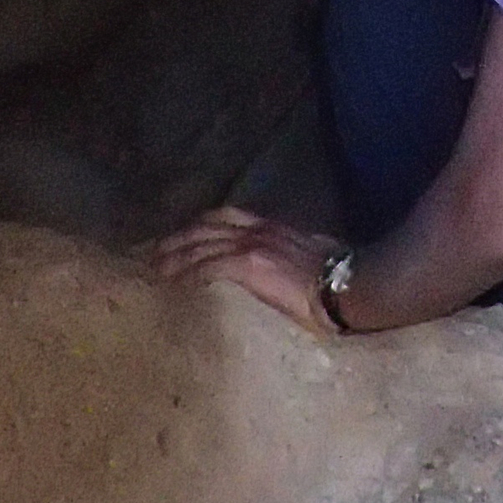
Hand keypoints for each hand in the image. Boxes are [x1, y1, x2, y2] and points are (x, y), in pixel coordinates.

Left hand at [151, 207, 344, 338]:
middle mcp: (257, 231)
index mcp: (271, 228)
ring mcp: (252, 246)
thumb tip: (287, 266)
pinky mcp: (250, 266)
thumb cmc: (338, 275)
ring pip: (201, 245)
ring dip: (175, 256)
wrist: (348, 284)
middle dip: (178, 239)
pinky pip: (209, 267)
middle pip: (205, 227)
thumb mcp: (312, 253)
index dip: (198, 226)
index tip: (181, 236)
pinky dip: (189, 273)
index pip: (225, 218)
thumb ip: (291, 254)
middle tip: (154, 253)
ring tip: (155, 270)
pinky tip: (175, 283)